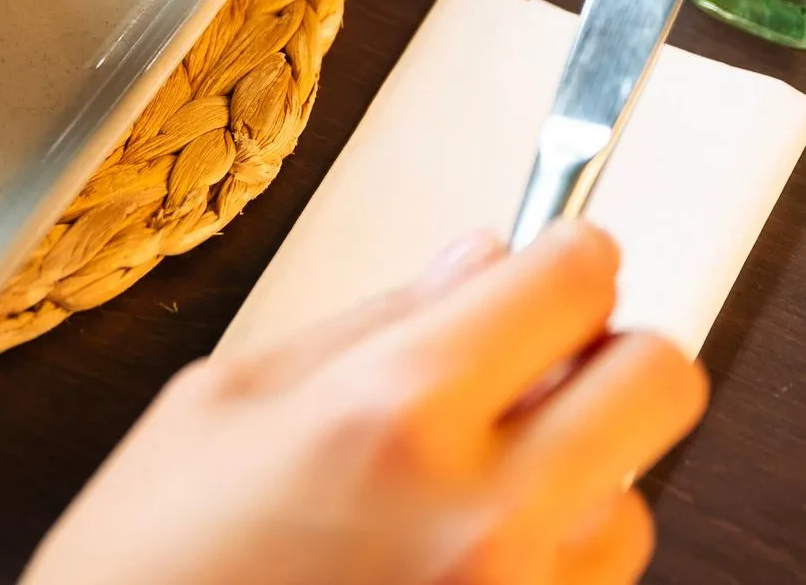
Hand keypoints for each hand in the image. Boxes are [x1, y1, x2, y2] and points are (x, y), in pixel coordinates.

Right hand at [23, 220, 705, 584]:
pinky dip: (547, 558)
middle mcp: (481, 515)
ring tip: (471, 487)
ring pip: (635, 500)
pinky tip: (456, 554)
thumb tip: (475, 263)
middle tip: (543, 357)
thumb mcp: (219, 404)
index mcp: (391, 415)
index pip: (572, 284)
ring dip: (578, 475)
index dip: (569, 253)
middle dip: (607, 353)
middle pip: (657, 381)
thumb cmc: (149, 568)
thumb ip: (365, 324)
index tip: (559, 256)